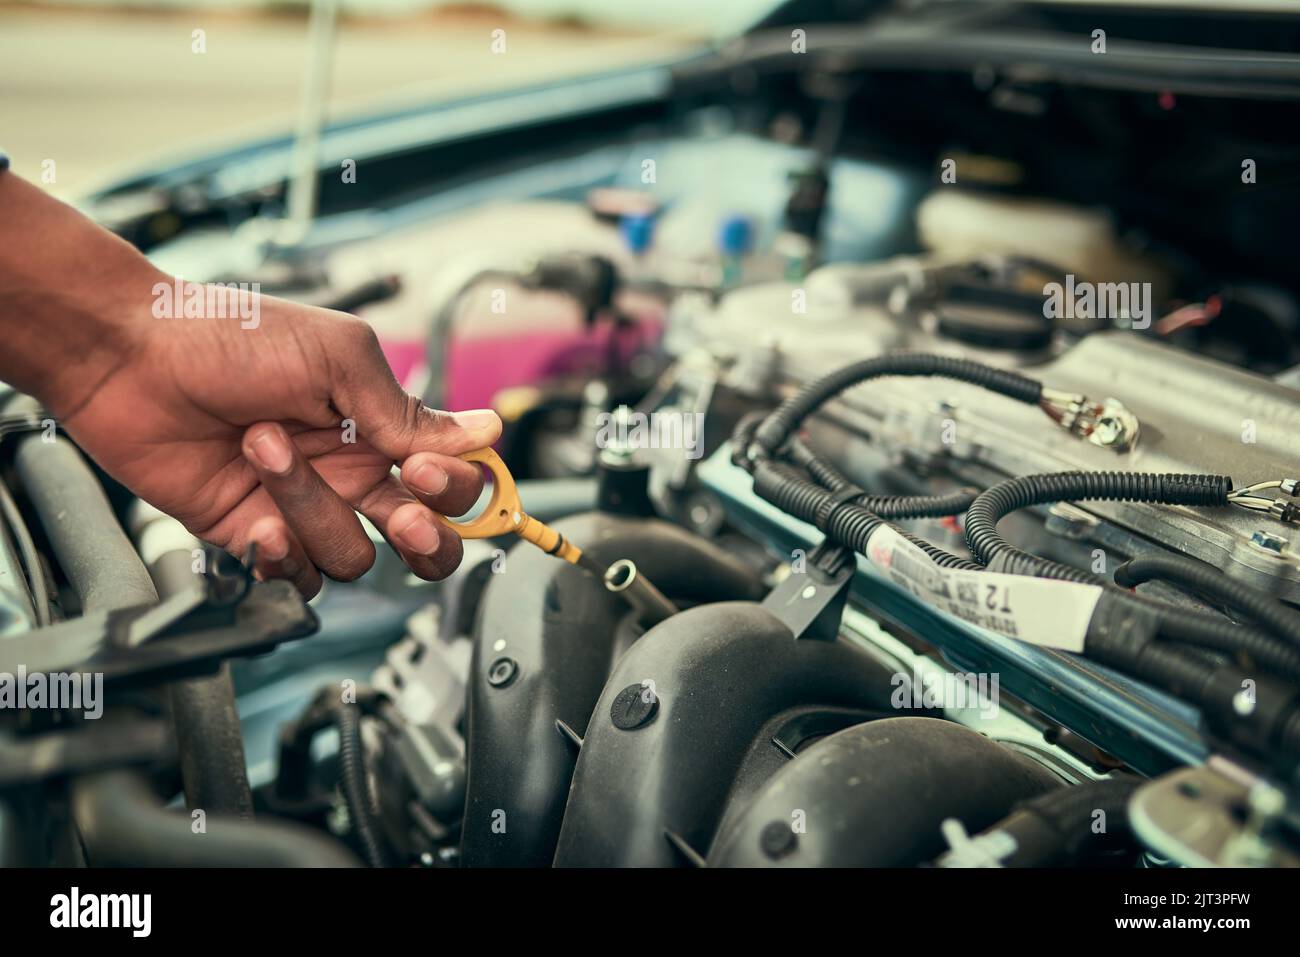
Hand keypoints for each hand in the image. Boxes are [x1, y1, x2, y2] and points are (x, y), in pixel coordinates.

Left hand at [56, 288, 499, 596]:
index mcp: (381, 427)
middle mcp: (352, 474)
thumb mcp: (335, 357)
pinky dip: (279, 557)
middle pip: (425, 542)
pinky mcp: (252, 536)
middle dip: (425, 541)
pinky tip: (253, 518)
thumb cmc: (229, 337)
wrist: (128, 357)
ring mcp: (303, 508)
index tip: (423, 469)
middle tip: (400, 519)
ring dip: (313, 513)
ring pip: (352, 560)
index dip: (456, 489)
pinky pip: (295, 578)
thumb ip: (406, 411)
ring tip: (264, 451)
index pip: (454, 479)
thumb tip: (486, 433)